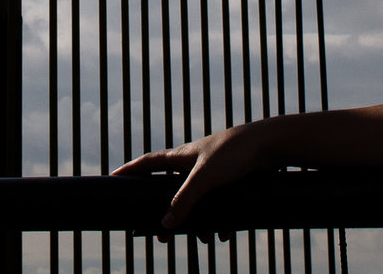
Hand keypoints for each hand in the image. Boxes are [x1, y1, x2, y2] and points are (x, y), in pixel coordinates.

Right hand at [111, 122, 272, 233]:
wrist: (269, 145)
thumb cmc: (233, 153)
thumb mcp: (204, 179)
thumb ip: (184, 200)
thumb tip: (166, 224)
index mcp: (180, 157)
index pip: (147, 164)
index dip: (129, 171)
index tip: (112, 179)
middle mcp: (192, 163)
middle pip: (170, 191)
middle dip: (166, 213)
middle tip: (158, 234)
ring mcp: (211, 172)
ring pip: (196, 201)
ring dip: (196, 221)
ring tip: (200, 238)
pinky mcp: (228, 180)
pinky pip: (217, 205)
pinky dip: (219, 220)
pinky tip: (224, 233)